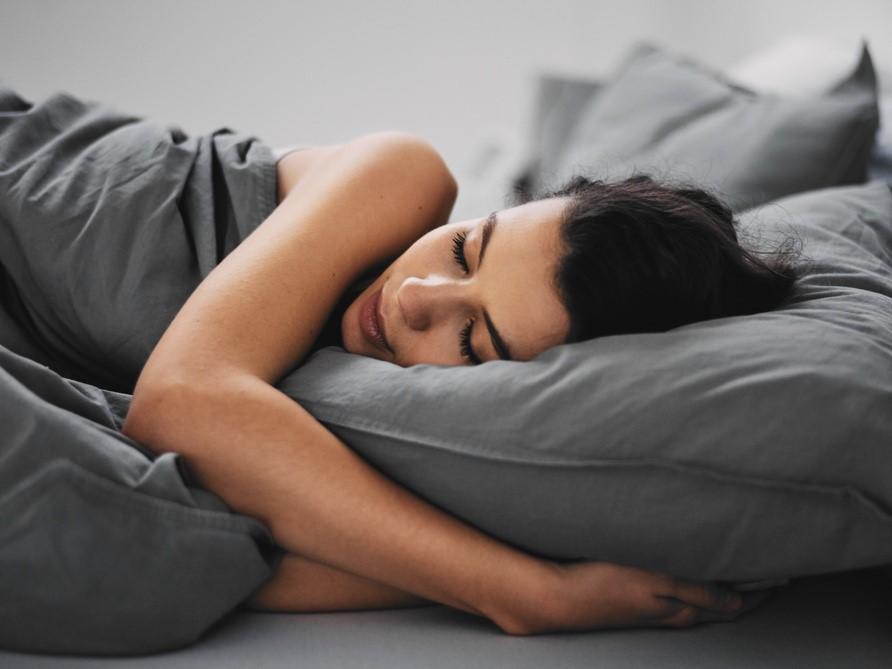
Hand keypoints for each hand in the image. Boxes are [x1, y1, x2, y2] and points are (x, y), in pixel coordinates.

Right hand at [497, 560, 774, 635]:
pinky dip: (699, 582)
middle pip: (723, 602)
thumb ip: (698, 588)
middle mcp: (674, 610)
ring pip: (702, 597)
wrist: (560, 598)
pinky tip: (692, 568)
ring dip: (724, 583)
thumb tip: (738, 598)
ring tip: (740, 565)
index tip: (784, 573)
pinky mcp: (639, 598)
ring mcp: (656, 606)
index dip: (761, 589)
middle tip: (770, 567)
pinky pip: (681, 592)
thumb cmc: (604, 584)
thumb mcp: (657, 581)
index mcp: (683, 608)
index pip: (735, 602)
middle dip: (749, 586)